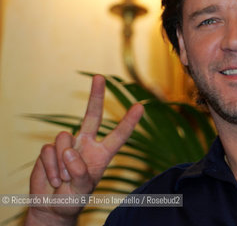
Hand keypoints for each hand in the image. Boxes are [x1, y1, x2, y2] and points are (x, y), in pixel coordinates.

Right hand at [25, 75, 143, 224]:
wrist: (53, 206)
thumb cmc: (74, 197)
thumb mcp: (83, 189)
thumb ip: (80, 171)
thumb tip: (68, 150)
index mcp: (102, 153)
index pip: (119, 136)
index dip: (129, 122)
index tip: (141, 106)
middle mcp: (86, 144)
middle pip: (92, 116)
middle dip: (95, 96)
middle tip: (100, 77)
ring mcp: (67, 145)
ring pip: (64, 139)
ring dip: (62, 163)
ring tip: (64, 180)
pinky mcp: (49, 150)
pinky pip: (48, 151)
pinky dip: (51, 168)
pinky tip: (54, 180)